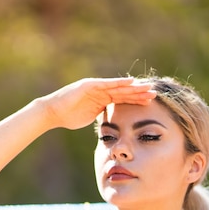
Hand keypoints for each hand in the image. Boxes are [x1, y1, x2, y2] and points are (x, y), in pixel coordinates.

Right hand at [37, 77, 156, 129]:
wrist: (54, 112)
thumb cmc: (69, 117)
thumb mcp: (91, 118)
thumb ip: (102, 118)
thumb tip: (111, 127)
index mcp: (103, 100)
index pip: (123, 99)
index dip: (136, 100)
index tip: (150, 102)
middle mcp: (101, 91)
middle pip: (124, 92)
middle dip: (139, 93)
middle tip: (155, 93)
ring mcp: (96, 87)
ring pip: (119, 87)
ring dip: (133, 87)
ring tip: (147, 87)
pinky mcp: (90, 85)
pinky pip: (107, 84)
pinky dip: (119, 82)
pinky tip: (131, 82)